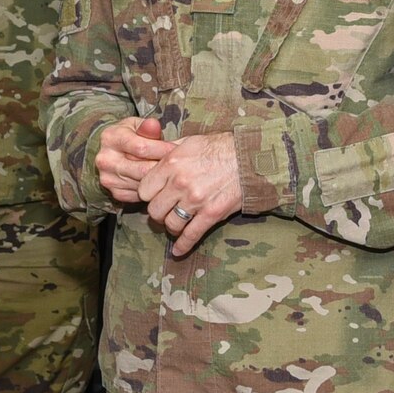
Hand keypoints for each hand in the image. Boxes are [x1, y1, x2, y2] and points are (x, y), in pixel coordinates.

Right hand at [94, 116, 170, 204]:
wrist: (113, 152)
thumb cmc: (129, 136)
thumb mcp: (136, 125)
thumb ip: (146, 126)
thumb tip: (153, 125)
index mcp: (110, 138)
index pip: (141, 148)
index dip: (164, 149)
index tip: (178, 150)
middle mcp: (106, 160)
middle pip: (143, 169)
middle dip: (165, 167)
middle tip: (180, 165)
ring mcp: (109, 178)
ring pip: (144, 184)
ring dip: (161, 180)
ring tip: (172, 172)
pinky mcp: (115, 192)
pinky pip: (141, 194)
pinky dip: (153, 189)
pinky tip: (160, 180)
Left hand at [137, 132, 242, 256]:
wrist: (250, 158)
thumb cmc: (219, 147)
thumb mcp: (188, 141)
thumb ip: (167, 151)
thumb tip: (151, 154)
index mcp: (170, 164)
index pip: (144, 190)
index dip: (147, 195)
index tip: (153, 196)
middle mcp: (180, 183)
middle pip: (154, 210)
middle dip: (157, 213)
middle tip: (164, 211)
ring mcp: (195, 200)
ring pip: (171, 224)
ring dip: (170, 227)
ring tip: (174, 224)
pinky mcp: (212, 213)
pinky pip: (192, 235)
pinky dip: (183, 245)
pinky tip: (177, 251)